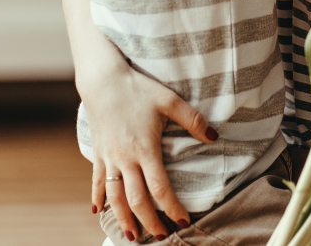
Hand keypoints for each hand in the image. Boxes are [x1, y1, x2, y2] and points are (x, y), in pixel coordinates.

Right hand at [82, 64, 216, 239]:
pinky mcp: (98, 153)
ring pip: (115, 197)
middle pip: (137, 199)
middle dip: (149, 221)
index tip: (183, 221)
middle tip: (161, 236)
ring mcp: (109, 158)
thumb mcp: (169, 100)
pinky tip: (97, 211)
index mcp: (145, 149)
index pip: (160, 187)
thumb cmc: (138, 88)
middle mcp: (125, 159)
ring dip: (123, 218)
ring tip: (132, 235)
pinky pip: (96, 181)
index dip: (172, 207)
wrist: (103, 80)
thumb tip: (213, 137)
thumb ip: (192, 119)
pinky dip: (97, 197)